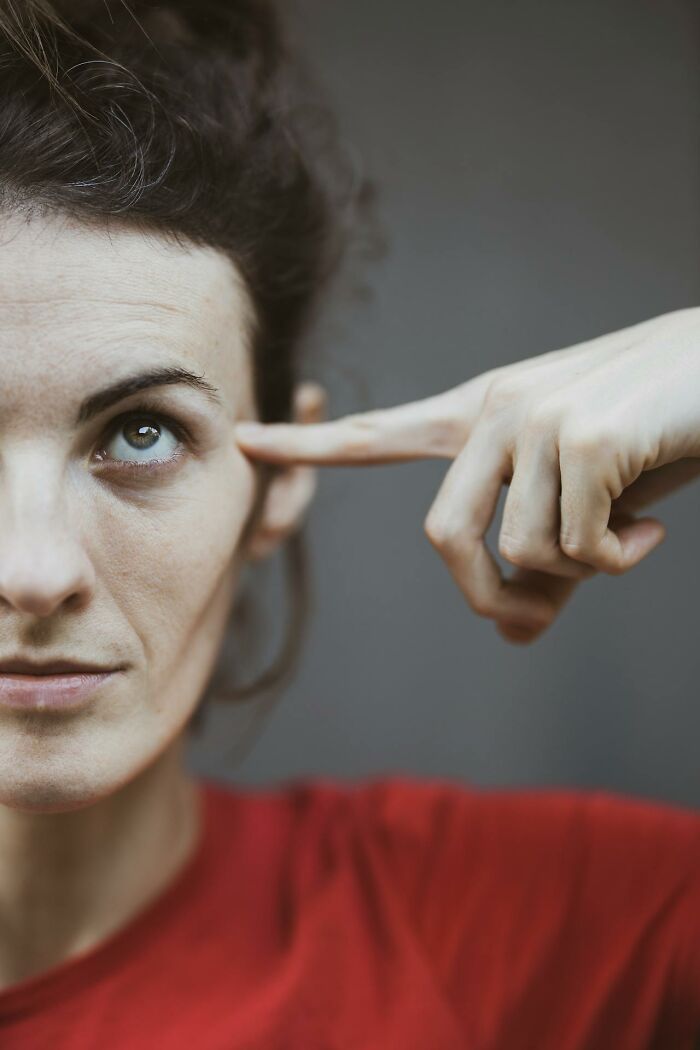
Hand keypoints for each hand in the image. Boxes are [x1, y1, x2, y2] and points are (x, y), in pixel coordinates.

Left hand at [235, 308, 699, 642]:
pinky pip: (577, 548)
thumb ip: (542, 562)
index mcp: (480, 415)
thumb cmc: (653, 434)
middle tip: (539, 613)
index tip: (243, 440)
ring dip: (581, 572)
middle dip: (489, 595)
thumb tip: (512, 633)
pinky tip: (649, 525)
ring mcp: (535, 419)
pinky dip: (617, 560)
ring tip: (626, 535)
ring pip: (523, 552)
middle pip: (442, 538)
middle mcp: (495, 411)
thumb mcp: (585, 501)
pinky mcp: (582, 437)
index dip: (310, 444)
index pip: (378, 433)